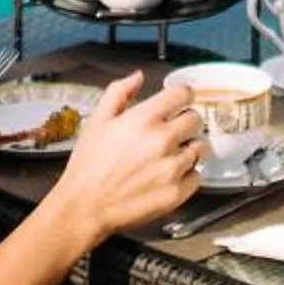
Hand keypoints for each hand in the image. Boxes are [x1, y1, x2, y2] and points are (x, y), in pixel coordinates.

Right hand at [54, 73, 203, 237]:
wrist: (84, 208)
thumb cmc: (88, 166)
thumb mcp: (97, 121)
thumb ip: (119, 92)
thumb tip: (138, 77)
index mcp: (143, 119)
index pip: (184, 94)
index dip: (182, 97)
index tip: (179, 103)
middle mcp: (162, 140)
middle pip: (196, 119)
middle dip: (185, 122)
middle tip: (173, 132)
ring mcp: (171, 168)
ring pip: (200, 148)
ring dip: (188, 149)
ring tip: (169, 157)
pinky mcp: (176, 193)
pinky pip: (197, 177)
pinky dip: (187, 176)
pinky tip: (169, 177)